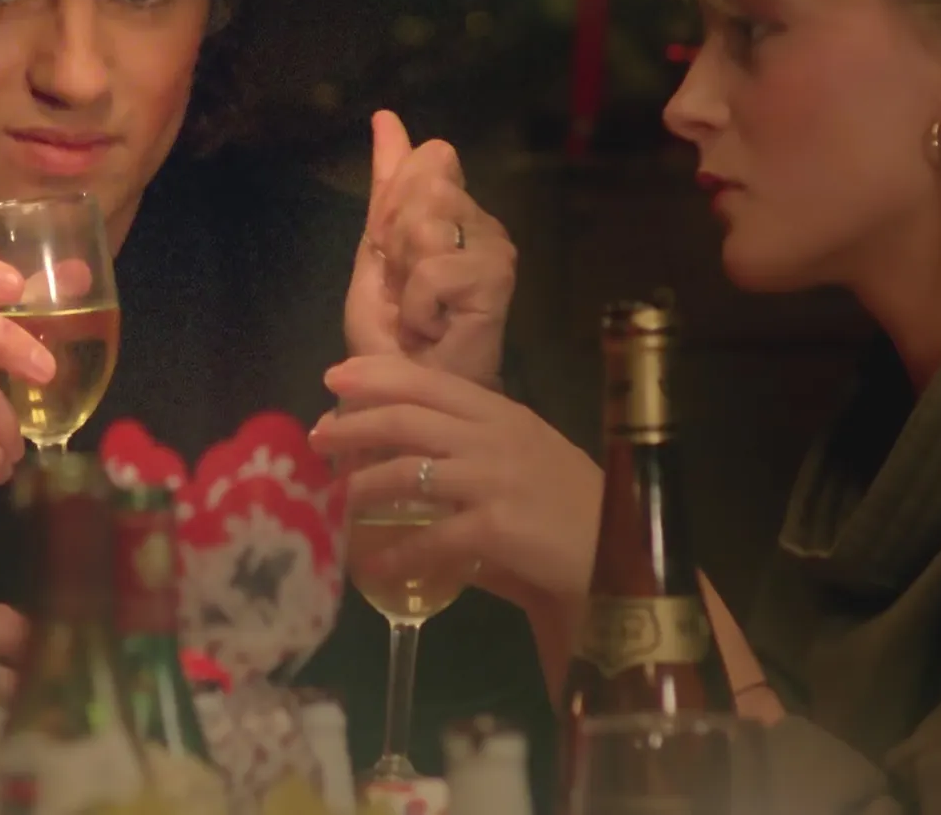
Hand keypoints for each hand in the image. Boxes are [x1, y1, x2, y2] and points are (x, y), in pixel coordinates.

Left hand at [311, 354, 600, 626]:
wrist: (622, 554)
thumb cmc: (572, 506)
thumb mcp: (526, 454)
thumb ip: (475, 445)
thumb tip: (410, 449)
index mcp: (502, 414)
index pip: (429, 381)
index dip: (378, 375)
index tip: (336, 376)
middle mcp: (495, 437)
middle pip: (408, 418)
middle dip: (355, 423)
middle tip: (319, 435)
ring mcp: (495, 480)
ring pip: (409, 472)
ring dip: (363, 485)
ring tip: (335, 499)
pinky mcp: (497, 527)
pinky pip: (431, 538)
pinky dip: (397, 553)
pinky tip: (373, 565)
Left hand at [344, 110, 516, 386]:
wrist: (404, 395)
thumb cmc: (390, 337)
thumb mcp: (375, 251)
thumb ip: (386, 186)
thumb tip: (386, 116)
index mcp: (451, 212)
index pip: (425, 159)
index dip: (391, 206)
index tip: (391, 255)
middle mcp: (480, 222)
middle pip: (425, 182)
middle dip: (395, 240)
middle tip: (405, 290)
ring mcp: (494, 248)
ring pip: (427, 221)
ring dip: (405, 275)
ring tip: (418, 311)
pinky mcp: (497, 278)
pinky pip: (435, 266)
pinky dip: (418, 304)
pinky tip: (432, 328)